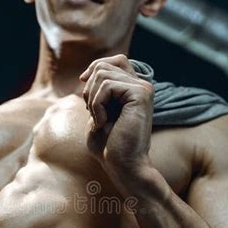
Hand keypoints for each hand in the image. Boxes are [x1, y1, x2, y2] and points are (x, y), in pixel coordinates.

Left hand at [79, 54, 156, 193]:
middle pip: (103, 65)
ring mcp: (143, 88)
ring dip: (92, 99)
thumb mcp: (97, 114)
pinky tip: (103, 122)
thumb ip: (95, 94)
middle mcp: (142, 85)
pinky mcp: (141, 94)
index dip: (95, 67)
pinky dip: (97, 105)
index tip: (83, 83)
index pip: (114, 60)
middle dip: (89, 89)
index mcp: (134, 89)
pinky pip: (107, 86)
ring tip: (99, 120)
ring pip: (102, 73)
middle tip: (93, 114)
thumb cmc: (109, 147)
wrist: (123, 166)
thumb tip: (85, 75)